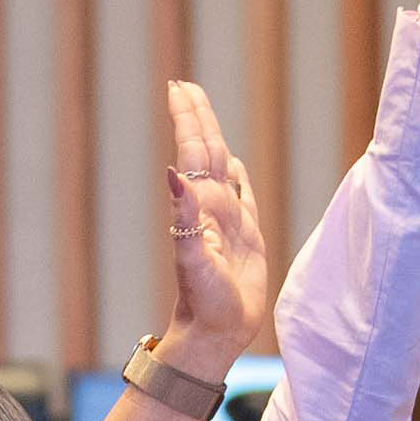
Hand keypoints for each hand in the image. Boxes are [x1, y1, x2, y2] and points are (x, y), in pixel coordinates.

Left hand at [159, 80, 270, 380]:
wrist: (215, 335)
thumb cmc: (204, 304)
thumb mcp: (194, 261)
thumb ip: (185, 217)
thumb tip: (173, 172)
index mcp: (201, 208)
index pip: (195, 153)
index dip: (188, 120)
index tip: (178, 88)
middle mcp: (212, 209)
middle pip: (206, 152)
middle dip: (197, 118)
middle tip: (184, 85)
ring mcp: (228, 221)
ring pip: (223, 168)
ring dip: (214, 138)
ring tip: (204, 113)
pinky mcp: (246, 238)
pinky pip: (244, 196)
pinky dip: (239, 175)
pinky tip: (235, 163)